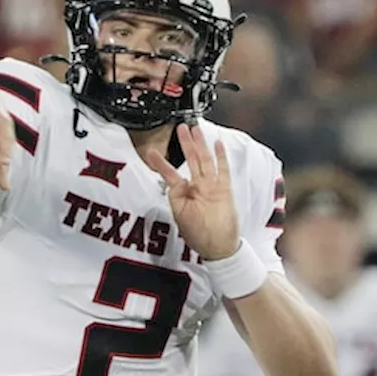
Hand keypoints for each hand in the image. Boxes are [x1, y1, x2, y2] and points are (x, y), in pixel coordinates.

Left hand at [147, 123, 238, 260]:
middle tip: (180, 128)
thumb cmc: (199, 235)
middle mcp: (198, 187)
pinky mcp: (225, 190)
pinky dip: (221, 157)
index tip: (151, 152)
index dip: (161, 163)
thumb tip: (172, 183)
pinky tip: (217, 144)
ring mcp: (212, 187)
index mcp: (185, 193)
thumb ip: (176, 197)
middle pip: (191, 160)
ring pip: (205, 160)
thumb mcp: (179, 216)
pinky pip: (223, 170)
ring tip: (194, 129)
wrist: (219, 247)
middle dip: (185, 143)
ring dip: (199, 145)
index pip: (171, 174)